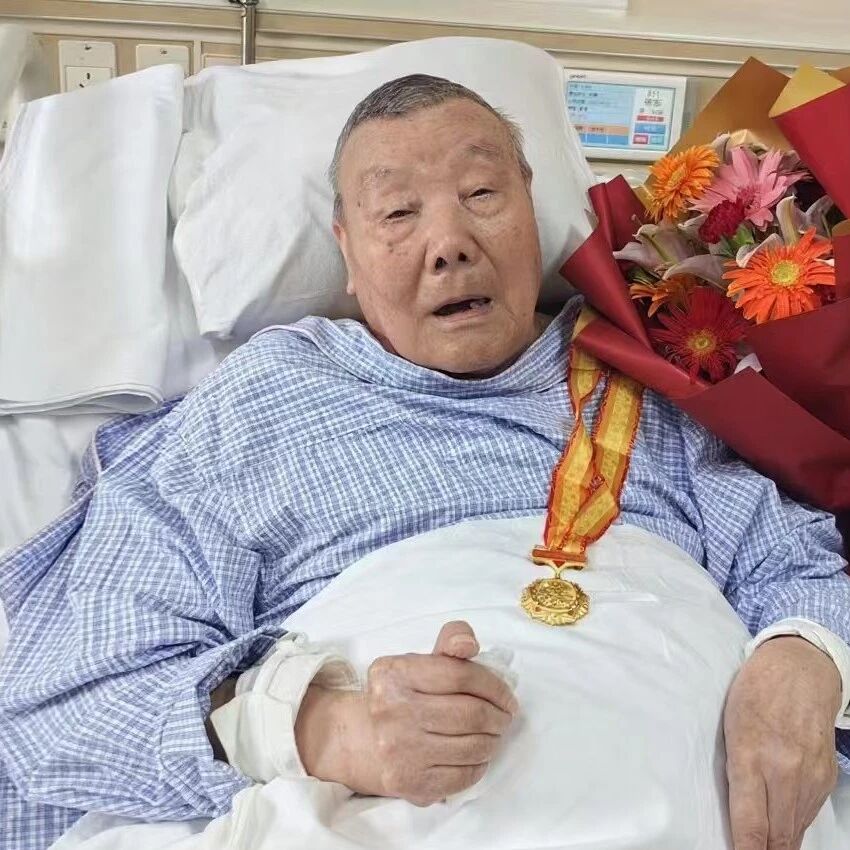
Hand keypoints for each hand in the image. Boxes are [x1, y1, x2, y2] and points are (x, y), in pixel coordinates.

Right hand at [295, 620, 518, 805]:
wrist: (366, 740)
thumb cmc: (406, 695)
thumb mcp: (422, 660)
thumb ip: (451, 640)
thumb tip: (468, 644)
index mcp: (393, 674)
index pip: (461, 675)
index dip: (494, 686)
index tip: (507, 696)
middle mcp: (390, 712)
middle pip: (471, 713)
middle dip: (499, 716)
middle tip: (504, 717)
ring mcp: (398, 751)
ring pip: (472, 746)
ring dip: (493, 741)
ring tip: (493, 735)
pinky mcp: (409, 784)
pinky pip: (464, 776)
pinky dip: (479, 765)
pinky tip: (476, 755)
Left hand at [724, 635, 841, 848]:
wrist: (800, 672)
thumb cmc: (755, 694)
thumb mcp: (730, 728)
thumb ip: (734, 772)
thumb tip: (736, 814)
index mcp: (751, 756)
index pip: (750, 822)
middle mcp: (785, 772)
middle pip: (778, 836)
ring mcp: (810, 777)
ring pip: (795, 829)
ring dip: (780, 842)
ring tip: (764, 846)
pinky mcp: (827, 778)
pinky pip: (809, 813)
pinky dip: (794, 822)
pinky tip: (782, 821)